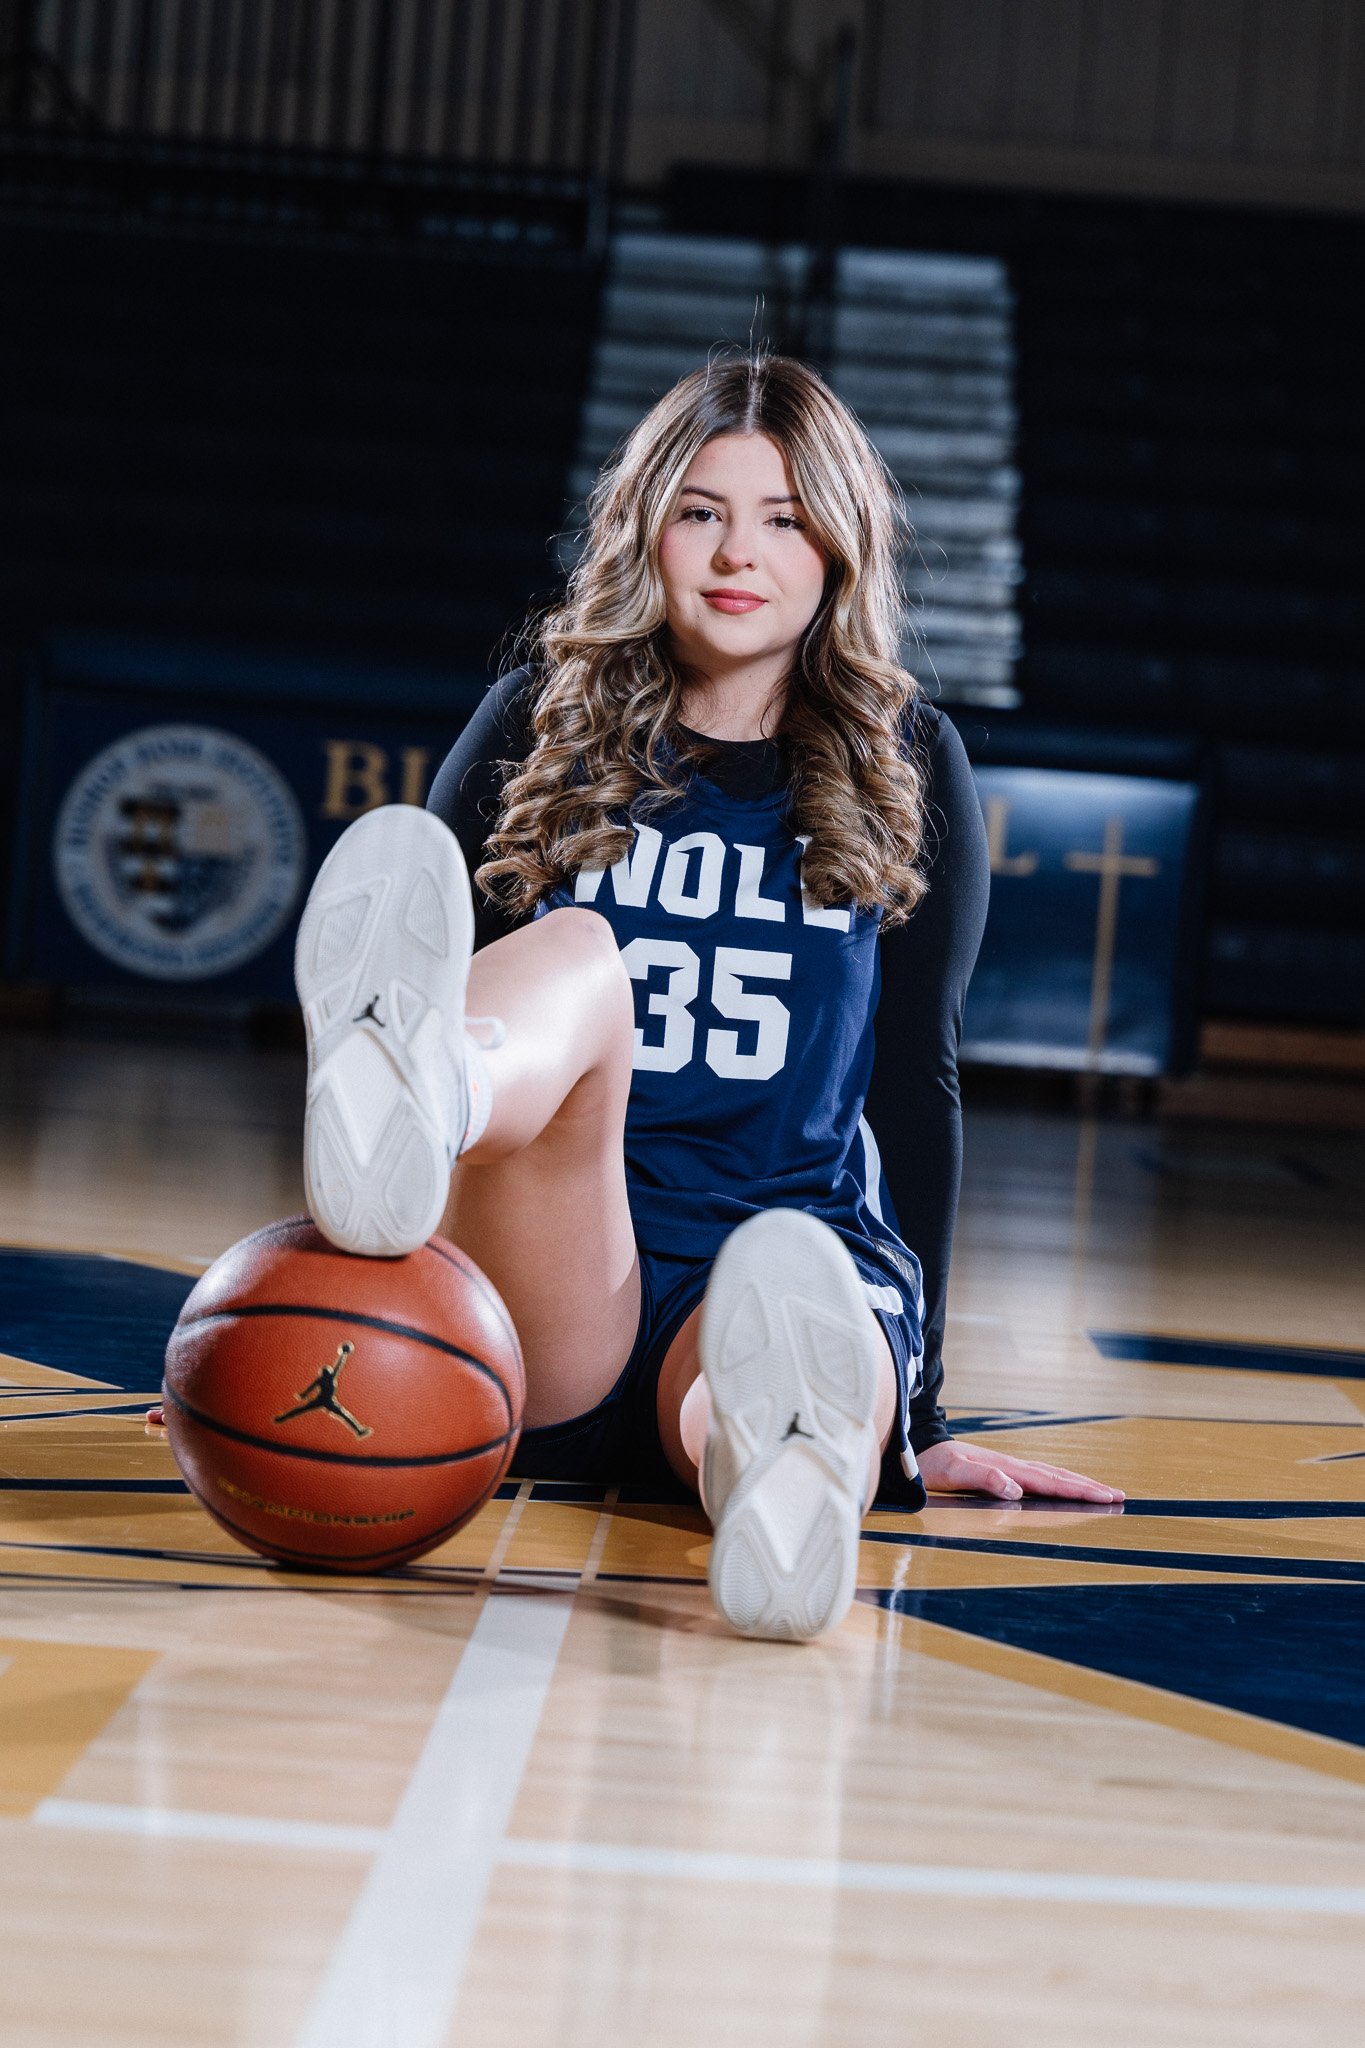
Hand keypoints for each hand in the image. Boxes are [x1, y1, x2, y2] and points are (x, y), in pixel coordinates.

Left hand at [918, 1436, 1123, 1504]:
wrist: (919, 1448)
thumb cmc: (934, 1465)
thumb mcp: (954, 1474)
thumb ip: (984, 1480)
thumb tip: (1016, 1489)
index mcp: (1008, 1469)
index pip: (1052, 1482)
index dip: (1080, 1491)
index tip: (1108, 1497)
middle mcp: (1013, 1466)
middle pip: (1059, 1476)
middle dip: (1090, 1487)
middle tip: (1120, 1496)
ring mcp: (1009, 1467)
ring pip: (1052, 1475)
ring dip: (1078, 1483)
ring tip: (1102, 1491)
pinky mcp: (1002, 1471)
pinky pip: (1039, 1477)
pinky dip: (1059, 1482)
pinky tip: (1062, 1486)